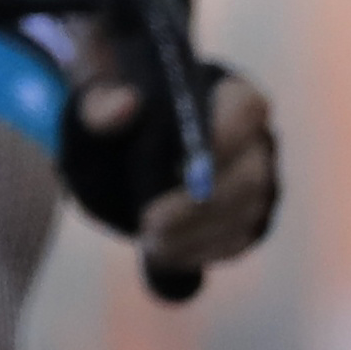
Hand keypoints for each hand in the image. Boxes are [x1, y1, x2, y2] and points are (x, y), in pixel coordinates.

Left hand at [72, 63, 281, 277]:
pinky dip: (201, 251)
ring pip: (244, 213)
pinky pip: (235, 239)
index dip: (227, 134)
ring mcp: (255, 182)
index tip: (185, 162)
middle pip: (249, 174)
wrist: (120, 146)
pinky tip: (164, 255)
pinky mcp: (245, 218)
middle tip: (151, 223)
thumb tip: (125, 106)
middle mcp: (253, 140)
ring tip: (150, 243)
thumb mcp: (95, 97)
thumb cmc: (115, 111)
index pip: (247, 107)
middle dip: (201, 203)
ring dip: (198, 234)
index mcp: (228, 94)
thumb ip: (99, 100)